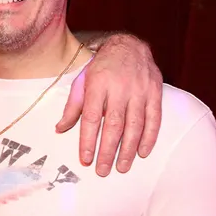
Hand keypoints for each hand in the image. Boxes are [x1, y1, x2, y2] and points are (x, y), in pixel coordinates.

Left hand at [57, 33, 162, 175]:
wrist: (128, 45)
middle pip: (113, 125)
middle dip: (108, 150)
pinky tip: (142, 152)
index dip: (88, 140)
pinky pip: (154, 118)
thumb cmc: (101, 67)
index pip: (91, 118)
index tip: (85, 159)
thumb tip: (60, 129)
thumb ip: (73, 107)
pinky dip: (149, 137)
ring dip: (128, 149)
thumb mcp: (82, 82)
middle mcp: (119, 88)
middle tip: (103, 170)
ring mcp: (139, 90)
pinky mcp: (155, 92)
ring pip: (134, 125)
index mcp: (97, 85)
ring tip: (121, 167)